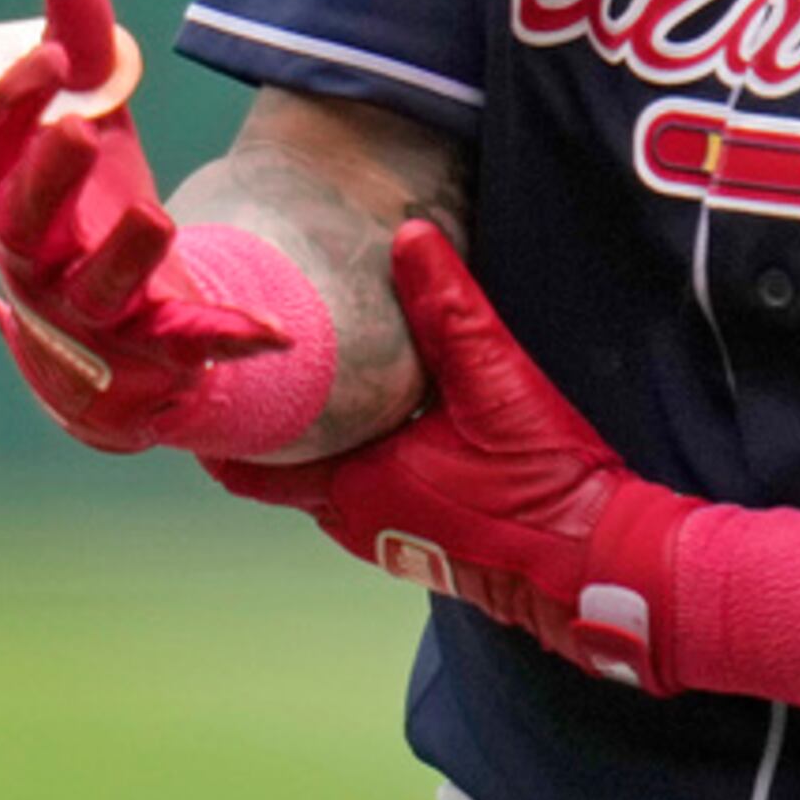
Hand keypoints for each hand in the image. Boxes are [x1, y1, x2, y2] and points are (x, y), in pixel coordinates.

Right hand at [0, 0, 286, 450]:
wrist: (110, 336)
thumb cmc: (86, 209)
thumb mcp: (91, 127)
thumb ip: (81, 49)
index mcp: (11, 200)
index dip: (11, 107)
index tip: (48, 57)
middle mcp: (35, 259)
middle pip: (24, 222)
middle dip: (48, 177)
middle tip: (81, 130)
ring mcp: (90, 311)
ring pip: (98, 288)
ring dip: (125, 254)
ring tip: (154, 215)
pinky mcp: (151, 349)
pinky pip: (188, 345)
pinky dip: (227, 334)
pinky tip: (275, 329)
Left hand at [211, 222, 693, 687]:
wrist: (593, 563)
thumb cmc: (538, 485)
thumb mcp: (496, 384)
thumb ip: (449, 310)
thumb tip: (410, 236)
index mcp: (353, 486)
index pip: (249, 467)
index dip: (221, 429)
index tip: (206, 383)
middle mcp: (355, 520)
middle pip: (284, 472)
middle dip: (273, 424)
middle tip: (265, 369)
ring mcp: (388, 538)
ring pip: (325, 486)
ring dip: (317, 446)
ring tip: (319, 390)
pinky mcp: (425, 544)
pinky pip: (365, 498)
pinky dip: (357, 463)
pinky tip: (390, 429)